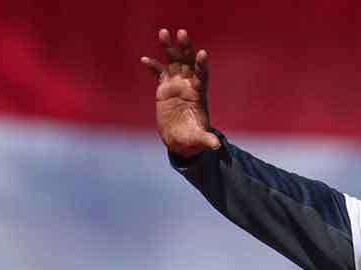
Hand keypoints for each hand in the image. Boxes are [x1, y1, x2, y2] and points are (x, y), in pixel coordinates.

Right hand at [140, 28, 219, 157]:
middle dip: (186, 48)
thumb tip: (216, 146)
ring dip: (169, 47)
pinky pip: (159, 73)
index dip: (201, 65)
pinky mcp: (164, 88)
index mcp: (199, 94)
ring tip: (163, 32)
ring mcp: (176, 85)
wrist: (180, 139)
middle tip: (182, 32)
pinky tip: (144, 59)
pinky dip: (153, 65)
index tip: (202, 53)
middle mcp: (189, 85)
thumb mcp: (199, 140)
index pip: (202, 76)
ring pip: (173, 62)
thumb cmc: (192, 139)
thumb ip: (206, 140)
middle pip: (188, 62)